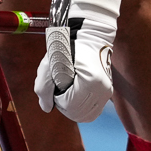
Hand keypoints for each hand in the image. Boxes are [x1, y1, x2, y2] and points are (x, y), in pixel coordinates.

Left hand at [34, 4, 115, 123]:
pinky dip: (82, 108)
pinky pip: (93, 111)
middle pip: (77, 113)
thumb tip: (47, 108)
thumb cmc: (67, 45)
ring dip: (73, 107)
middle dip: (64, 104)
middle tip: (60, 87)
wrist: (88, 35)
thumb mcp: (49, 64)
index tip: (56, 83)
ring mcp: (107, 91)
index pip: (68, 106)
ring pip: (86, 115)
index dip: (57, 98)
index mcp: (90, 81)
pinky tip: (76, 95)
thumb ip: (43, 88)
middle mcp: (103, 89)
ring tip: (68, 90)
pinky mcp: (107, 92)